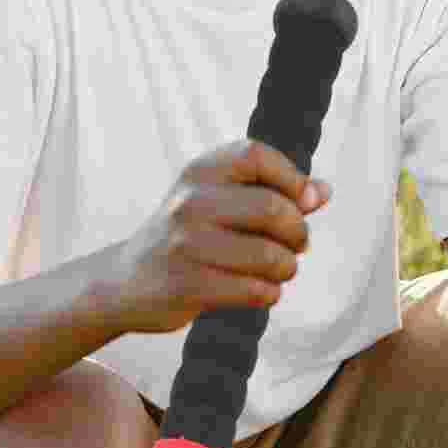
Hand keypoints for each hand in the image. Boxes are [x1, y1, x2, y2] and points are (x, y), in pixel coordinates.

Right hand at [110, 139, 330, 333]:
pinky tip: (262, 290)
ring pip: (271, 256)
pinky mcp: (189, 286)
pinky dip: (270, 292)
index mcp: (199, 172)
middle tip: (297, 245)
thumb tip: (322, 192)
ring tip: (280, 270)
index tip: (305, 201)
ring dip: (287, 268)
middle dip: (298, 232)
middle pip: (274, 208)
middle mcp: (190, 203)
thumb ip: (269, 191)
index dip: (292, 177)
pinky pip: (257, 290)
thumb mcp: (216, 200)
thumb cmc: (184, 237)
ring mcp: (187, 245)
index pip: (257, 155)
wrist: (124, 282)